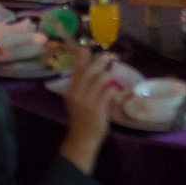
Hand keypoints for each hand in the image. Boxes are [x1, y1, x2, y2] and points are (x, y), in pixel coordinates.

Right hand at [59, 48, 117, 172]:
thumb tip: (93, 65)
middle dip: (100, 61)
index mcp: (70, 89)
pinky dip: (113, 88)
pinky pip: (107, 92)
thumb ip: (82, 83)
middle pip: (89, 71)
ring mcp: (87, 101)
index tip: (87, 47)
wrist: (82, 137)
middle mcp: (76, 93)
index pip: (76, 68)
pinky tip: (115, 88)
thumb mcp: (77, 98)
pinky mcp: (97, 108)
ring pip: (100, 80)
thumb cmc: (82, 116)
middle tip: (109, 56)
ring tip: (114, 70)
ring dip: (109, 73)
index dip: (82, 56)